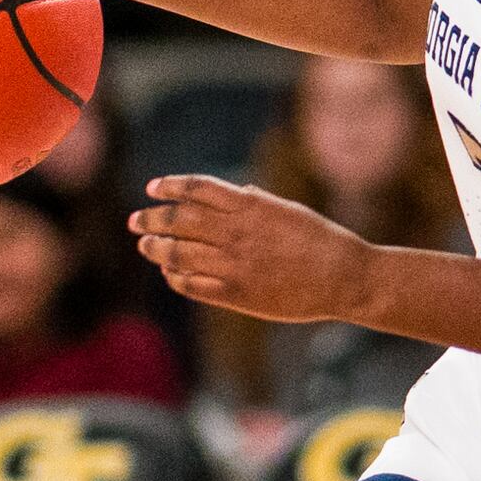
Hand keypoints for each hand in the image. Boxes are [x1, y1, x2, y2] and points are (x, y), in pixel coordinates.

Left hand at [133, 176, 370, 321]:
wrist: (343, 278)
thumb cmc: (320, 240)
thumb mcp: (286, 209)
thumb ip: (254, 202)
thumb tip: (232, 193)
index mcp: (249, 206)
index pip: (196, 189)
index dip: (170, 186)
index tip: (153, 188)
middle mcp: (236, 232)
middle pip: (178, 219)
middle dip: (152, 218)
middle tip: (137, 220)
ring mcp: (233, 264)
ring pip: (177, 252)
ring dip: (156, 247)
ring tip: (146, 245)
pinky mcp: (235, 294)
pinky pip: (191, 284)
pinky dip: (175, 277)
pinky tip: (170, 273)